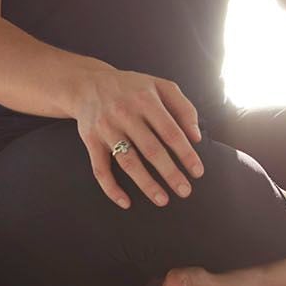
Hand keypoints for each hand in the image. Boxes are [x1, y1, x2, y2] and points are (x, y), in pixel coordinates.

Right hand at [71, 69, 205, 209]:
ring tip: (162, 200)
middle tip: (184, 191)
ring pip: (128, 162)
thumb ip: (183, 107)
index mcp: (145, 100)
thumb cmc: (131, 88)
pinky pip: (100, 169)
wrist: (87, 84)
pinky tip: (126, 202)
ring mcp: (106, 128)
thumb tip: (196, 137)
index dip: (186, 154)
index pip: (170, 132)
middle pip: (151, 149)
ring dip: (146, 184)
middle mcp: (125, 114)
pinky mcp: (91, 140)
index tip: (197, 172)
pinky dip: (111, 188)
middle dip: (170, 173)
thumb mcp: (160, 86)